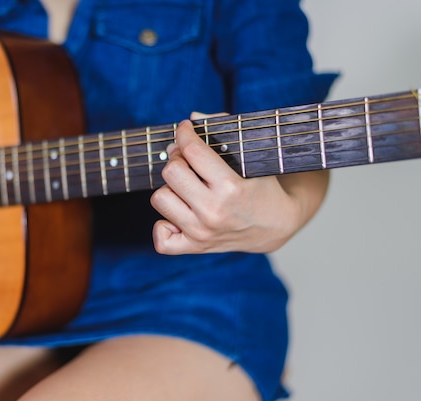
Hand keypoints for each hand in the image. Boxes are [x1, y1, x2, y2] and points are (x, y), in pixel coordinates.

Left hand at [150, 118, 328, 254]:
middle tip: (187, 161)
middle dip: (177, 160)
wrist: (276, 226)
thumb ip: (223, 130)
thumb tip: (193, 117)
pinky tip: (178, 214)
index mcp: (230, 187)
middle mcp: (213, 212)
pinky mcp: (196, 247)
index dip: (185, 133)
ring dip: (170, 189)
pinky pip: (161, 239)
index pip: (192, 150)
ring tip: (186, 188)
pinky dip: (164, 226)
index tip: (185, 129)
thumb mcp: (252, 157)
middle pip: (171, 173)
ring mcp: (202, 232)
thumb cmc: (262, 187)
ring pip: (160, 198)